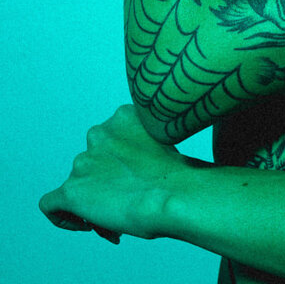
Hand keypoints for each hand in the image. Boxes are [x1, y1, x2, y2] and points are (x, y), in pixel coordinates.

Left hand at [39, 104, 186, 242]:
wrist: (175, 193)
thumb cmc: (179, 175)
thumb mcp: (164, 142)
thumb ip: (142, 146)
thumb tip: (134, 172)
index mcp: (123, 115)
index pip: (109, 139)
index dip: (119, 162)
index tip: (136, 178)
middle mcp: (99, 133)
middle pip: (93, 162)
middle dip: (106, 182)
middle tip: (128, 202)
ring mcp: (83, 161)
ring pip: (79, 184)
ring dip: (94, 200)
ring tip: (119, 218)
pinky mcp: (72, 190)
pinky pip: (51, 204)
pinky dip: (63, 215)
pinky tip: (85, 223)